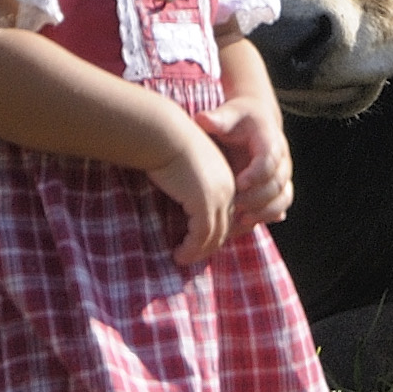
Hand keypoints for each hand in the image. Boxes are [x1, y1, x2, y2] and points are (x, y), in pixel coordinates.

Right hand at [145, 122, 236, 266]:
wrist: (164, 133)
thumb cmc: (167, 148)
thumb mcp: (186, 170)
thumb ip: (191, 186)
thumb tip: (182, 200)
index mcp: (226, 179)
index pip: (227, 215)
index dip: (214, 233)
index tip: (196, 245)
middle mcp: (228, 189)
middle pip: (224, 228)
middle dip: (207, 246)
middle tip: (189, 256)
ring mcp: (219, 196)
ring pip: (214, 236)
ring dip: (197, 252)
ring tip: (181, 258)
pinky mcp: (204, 203)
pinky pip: (201, 235)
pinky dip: (190, 249)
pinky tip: (178, 253)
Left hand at [194, 95, 292, 227]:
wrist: (254, 122)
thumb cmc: (237, 119)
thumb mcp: (228, 115)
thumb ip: (217, 119)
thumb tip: (202, 118)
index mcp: (270, 139)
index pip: (270, 158)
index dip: (256, 173)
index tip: (238, 183)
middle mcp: (282, 158)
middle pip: (277, 182)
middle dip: (256, 197)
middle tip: (234, 205)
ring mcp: (283, 175)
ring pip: (283, 197)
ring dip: (263, 211)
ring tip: (241, 219)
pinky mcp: (279, 188)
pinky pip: (280, 205)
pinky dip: (266, 216)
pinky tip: (247, 223)